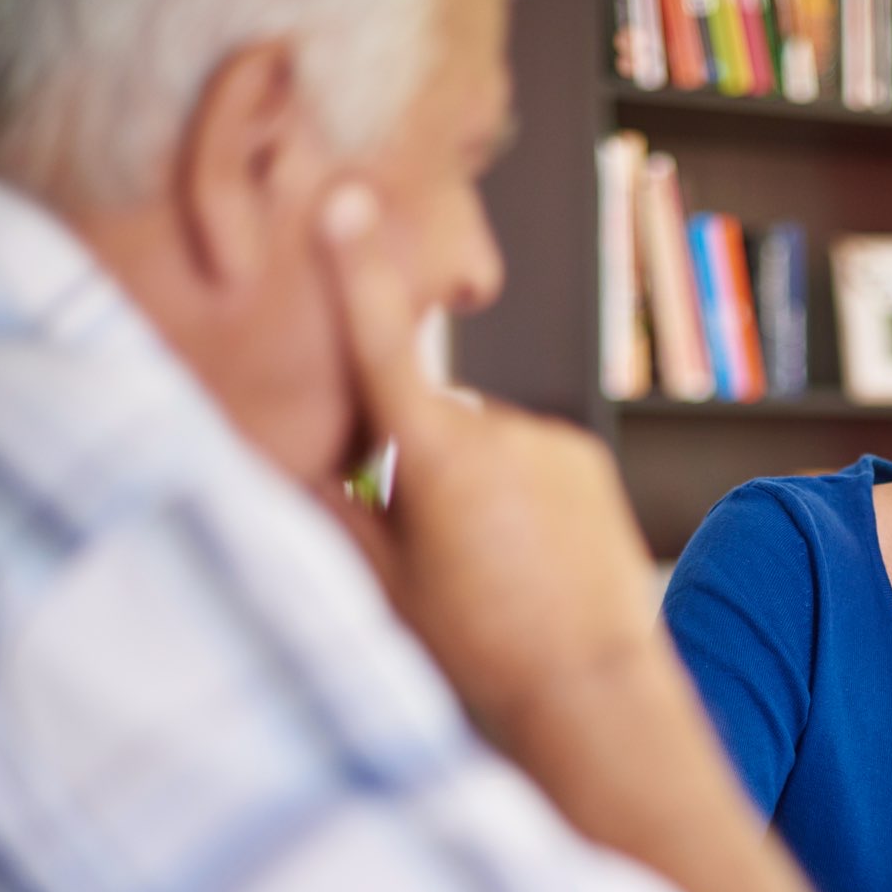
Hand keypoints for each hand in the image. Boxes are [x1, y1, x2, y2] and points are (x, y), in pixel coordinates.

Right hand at [314, 181, 660, 733]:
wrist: (593, 691)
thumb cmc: (478, 651)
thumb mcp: (384, 586)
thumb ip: (335, 513)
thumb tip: (298, 468)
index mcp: (437, 453)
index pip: (379, 345)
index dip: (355, 270)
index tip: (345, 200)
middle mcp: (499, 428)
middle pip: (425, 423)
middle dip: (414, 466)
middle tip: (437, 556)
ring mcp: (551, 441)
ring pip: (480, 443)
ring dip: (472, 484)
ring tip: (496, 570)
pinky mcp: (587, 459)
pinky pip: (530, 457)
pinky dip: (519, 492)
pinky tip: (532, 558)